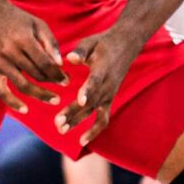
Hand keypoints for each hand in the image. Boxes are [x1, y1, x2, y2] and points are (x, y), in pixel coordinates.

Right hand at [0, 1, 67, 113]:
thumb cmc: (19, 20)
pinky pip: (1, 91)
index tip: (67, 80)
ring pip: (23, 85)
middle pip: (35, 74)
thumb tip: (60, 65)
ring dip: (40, 94)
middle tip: (64, 85)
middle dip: (52, 82)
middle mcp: (9, 52)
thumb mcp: (38, 25)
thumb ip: (51, 44)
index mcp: (22, 40)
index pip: (45, 63)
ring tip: (54, 100)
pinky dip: (12, 102)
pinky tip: (25, 110)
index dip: (58, 74)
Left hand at [55, 26, 139, 149]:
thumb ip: (80, 51)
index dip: (88, 90)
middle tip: (57, 123)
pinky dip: (94, 131)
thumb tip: (70, 58)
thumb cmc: (102, 43)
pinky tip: (81, 141)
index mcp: (102, 69)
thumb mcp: (90, 42)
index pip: (95, 81)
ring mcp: (109, 94)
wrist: (126, 45)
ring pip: (96, 114)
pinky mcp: (109, 99)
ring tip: (62, 131)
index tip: (80, 100)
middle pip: (91, 103)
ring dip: (80, 123)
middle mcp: (107, 86)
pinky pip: (103, 119)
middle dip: (74, 114)